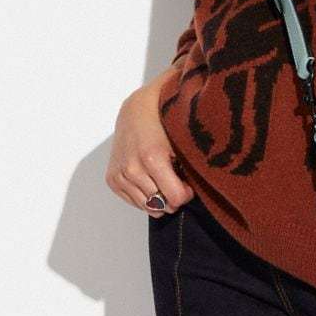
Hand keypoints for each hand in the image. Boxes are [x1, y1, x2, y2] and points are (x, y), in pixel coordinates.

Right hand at [106, 80, 194, 217]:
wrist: (137, 109)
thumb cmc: (164, 122)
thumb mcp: (182, 141)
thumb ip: (191, 166)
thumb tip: (203, 188)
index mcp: (153, 158)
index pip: (175, 198)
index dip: (186, 195)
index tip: (189, 185)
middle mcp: (133, 168)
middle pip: (160, 204)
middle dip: (172, 196)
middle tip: (178, 181)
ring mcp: (121, 174)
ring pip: (146, 206)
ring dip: (159, 199)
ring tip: (165, 180)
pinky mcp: (112, 178)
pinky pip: (133, 202)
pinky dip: (145, 197)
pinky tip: (152, 182)